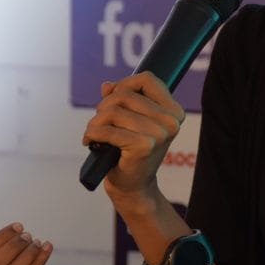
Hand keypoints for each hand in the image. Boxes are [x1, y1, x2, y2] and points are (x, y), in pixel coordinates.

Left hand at [83, 73, 185, 207]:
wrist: (133, 185)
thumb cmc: (131, 150)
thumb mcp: (130, 120)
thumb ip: (121, 98)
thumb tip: (106, 86)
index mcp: (173, 111)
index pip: (147, 79)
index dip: (125, 84)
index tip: (114, 99)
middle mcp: (170, 121)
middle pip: (125, 94)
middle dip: (104, 106)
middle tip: (99, 122)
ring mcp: (159, 134)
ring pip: (113, 110)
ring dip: (96, 121)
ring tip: (93, 132)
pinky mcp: (143, 146)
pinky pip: (107, 130)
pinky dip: (93, 133)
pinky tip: (90, 141)